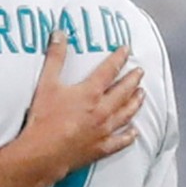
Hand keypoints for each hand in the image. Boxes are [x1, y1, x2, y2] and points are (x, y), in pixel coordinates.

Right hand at [22, 31, 142, 180]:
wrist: (44, 152)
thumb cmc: (44, 119)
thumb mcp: (46, 83)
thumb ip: (55, 57)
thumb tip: (59, 34)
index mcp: (90, 93)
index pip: (109, 70)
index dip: (118, 58)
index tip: (126, 50)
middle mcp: (102, 110)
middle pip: (123, 92)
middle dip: (132, 79)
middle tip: (139, 72)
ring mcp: (103, 130)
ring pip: (126, 114)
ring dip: (135, 103)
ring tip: (142, 95)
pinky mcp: (100, 147)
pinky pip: (120, 140)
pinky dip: (129, 135)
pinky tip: (134, 132)